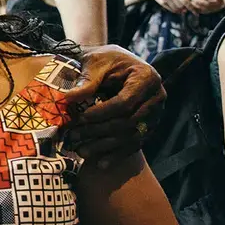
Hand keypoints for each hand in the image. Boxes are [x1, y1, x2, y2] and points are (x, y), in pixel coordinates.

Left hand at [60, 47, 164, 166]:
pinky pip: (136, 143)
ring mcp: (156, 114)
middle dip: (99, 132)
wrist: (117, 63)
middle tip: (75, 137)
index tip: (80, 118)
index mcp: (146, 77)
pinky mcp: (150, 126)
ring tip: (82, 153)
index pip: (125, 102)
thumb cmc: (105, 60)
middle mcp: (157, 97)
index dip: (102, 113)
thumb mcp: (94, 63)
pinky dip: (118, 154)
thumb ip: (86, 81)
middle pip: (128, 122)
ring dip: (106, 147)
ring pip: (132, 136)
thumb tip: (68, 98)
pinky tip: (100, 164)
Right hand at [147, 0, 195, 13]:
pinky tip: (177, 10)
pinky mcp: (161, 2)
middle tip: (187, 10)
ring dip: (180, 11)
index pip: (185, 1)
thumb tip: (192, 0)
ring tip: (182, 10)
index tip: (195, 12)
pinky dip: (175, 11)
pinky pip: (171, 9)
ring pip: (176, 9)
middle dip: (185, 9)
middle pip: (181, 6)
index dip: (191, 7)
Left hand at [191, 0, 224, 12]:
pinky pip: (205, 12)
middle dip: (198, 1)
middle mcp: (220, 2)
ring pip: (206, 9)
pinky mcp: (214, 11)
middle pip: (208, 4)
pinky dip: (198, 9)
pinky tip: (194, 6)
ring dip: (197, 6)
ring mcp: (218, 8)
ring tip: (191, 2)